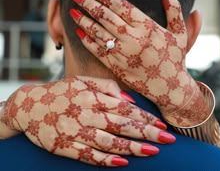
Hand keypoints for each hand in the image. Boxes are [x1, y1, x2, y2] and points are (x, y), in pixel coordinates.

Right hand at [1, 76, 174, 166]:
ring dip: (132, 147)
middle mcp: (86, 114)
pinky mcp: (66, 147)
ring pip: (109, 141)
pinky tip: (123, 162)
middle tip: (167, 139)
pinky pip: (89, 155)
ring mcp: (76, 131)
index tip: (161, 123)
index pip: (124, 108)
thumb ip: (105, 86)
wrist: (29, 106)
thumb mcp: (82, 81)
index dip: (144, 117)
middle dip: (146, 132)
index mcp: (92, 97)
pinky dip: (107, 159)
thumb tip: (128, 99)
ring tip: (152, 151)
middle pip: (121, 125)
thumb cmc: (61, 92)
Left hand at [70, 0, 209, 126]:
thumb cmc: (175, 58)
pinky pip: (98, 51)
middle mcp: (134, 39)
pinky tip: (79, 31)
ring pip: (98, 33)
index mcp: (148, 27)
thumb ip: (174, 7)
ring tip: (73, 11)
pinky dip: (87, 40)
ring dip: (83, 20)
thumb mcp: (180, 32)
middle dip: (88, 3)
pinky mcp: (116, 67)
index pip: (121, 5)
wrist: (170, 89)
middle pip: (106, 16)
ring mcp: (123, 54)